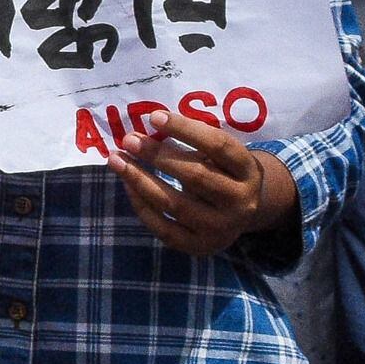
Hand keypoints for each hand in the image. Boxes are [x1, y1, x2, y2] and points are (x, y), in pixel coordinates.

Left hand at [104, 117, 293, 257]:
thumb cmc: (222, 171)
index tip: (154, 117)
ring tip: (116, 159)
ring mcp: (222, 228)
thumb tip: (145, 130)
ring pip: (175, 204)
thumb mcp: (220, 155)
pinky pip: (164, 227)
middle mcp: (240, 202)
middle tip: (129, 139)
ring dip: (140, 179)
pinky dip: (142, 204)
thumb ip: (193, 142)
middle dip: (157, 156)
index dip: (186, 130)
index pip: (219, 146)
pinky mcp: (201, 246)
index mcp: (248, 171)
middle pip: (196, 176)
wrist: (241, 213)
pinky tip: (127, 184)